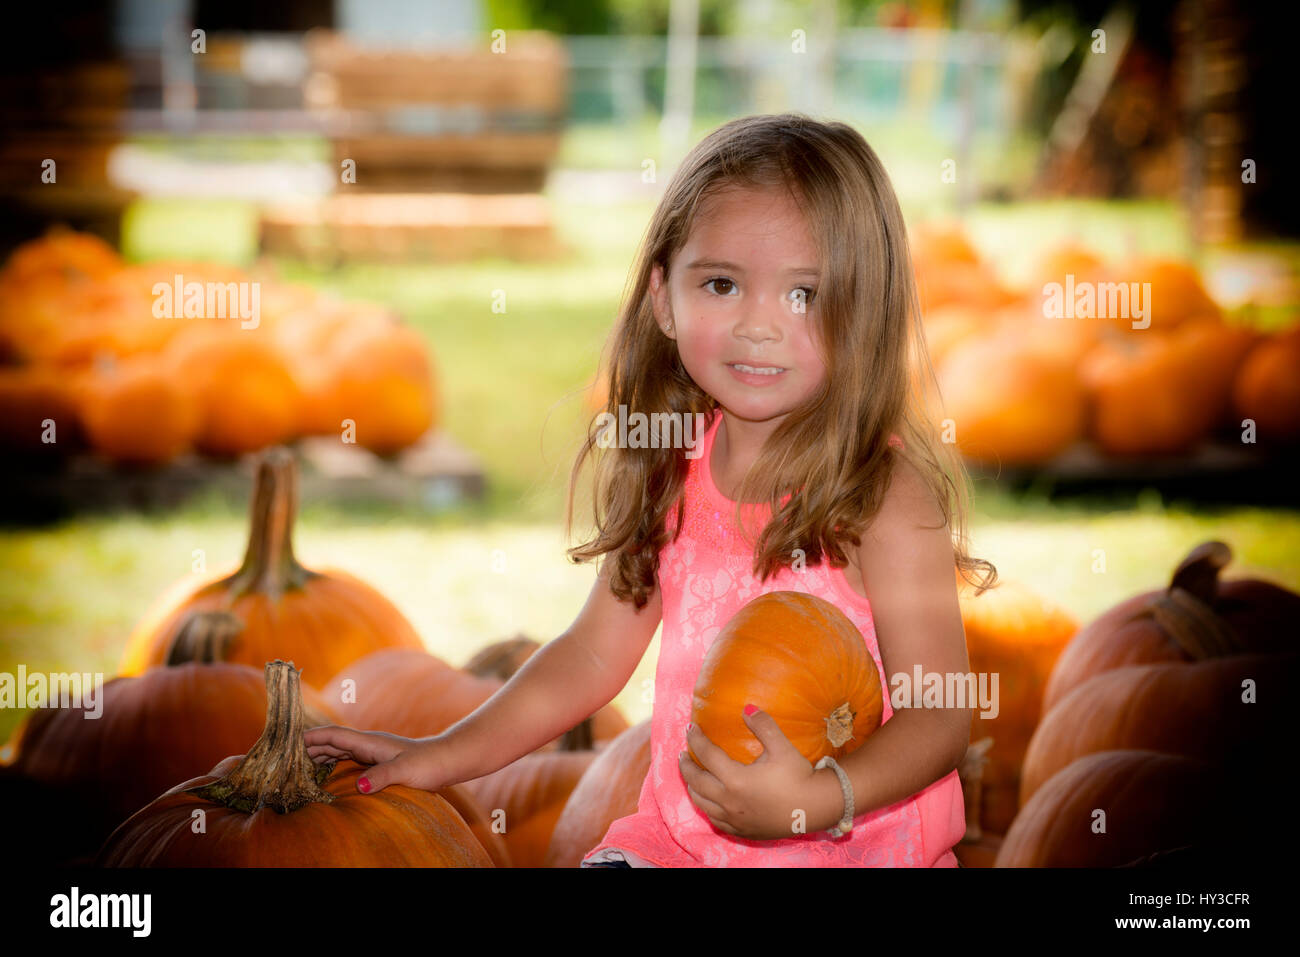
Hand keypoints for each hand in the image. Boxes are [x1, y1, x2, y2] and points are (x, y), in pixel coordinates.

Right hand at [304, 724, 445, 793]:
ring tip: (298, 764)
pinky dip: (333, 762)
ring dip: (319, 754)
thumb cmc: (428, 764)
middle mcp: (369, 744)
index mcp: (370, 742)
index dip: (313, 737)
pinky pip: (349, 758)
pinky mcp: (379, 760)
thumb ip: (382, 776)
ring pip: (339, 749)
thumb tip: (359, 786)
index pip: (335, 735)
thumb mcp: (405, 771)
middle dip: (310, 746)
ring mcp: (374, 751)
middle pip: (333, 741)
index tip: (290, 741)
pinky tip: (327, 772)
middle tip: (285, 757)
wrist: (447, 761)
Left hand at [677, 707, 826, 840]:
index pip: (706, 755)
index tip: (690, 728)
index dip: (696, 739)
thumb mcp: (782, 747)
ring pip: (702, 803)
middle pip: (697, 781)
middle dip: (686, 765)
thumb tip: (747, 708)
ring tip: (692, 775)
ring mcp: (733, 818)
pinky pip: (715, 819)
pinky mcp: (741, 830)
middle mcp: (729, 801)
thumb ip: (763, 725)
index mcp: (735, 779)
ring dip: (693, 787)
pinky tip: (709, 801)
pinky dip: (707, 807)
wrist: (815, 809)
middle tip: (683, 753)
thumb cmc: (799, 777)